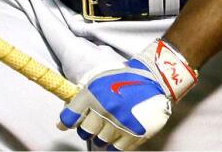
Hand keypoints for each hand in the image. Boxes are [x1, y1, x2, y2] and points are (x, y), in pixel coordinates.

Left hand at [58, 40, 198, 149]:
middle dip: (87, 128)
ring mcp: (119, 123)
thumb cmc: (126, 77)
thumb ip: (83, 96)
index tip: (66, 124)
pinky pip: (116, 148)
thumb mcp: (101, 79)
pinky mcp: (134, 133)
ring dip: (102, 136)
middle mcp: (104, 109)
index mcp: (93, 93)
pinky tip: (118, 134)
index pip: (69, 117)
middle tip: (94, 124)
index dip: (65, 122)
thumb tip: (64, 119)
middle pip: (85, 131)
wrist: (157, 77)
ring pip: (100, 141)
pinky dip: (115, 144)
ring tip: (110, 126)